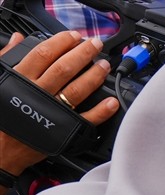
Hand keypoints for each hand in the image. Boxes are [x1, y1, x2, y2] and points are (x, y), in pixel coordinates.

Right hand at [0, 32, 117, 179]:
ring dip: (94, 75)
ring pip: (77, 89)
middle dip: (83, 53)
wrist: (0, 147)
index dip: (62, 42)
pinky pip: (86, 119)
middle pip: (65, 68)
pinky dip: (101, 111)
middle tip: (96, 45)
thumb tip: (17, 38)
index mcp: (20, 78)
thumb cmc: (1, 113)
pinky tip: (112, 101)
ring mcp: (53, 112)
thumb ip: (7, 57)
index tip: (75, 36)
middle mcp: (38, 93)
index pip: (44, 53)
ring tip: (104, 65)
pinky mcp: (64, 131)